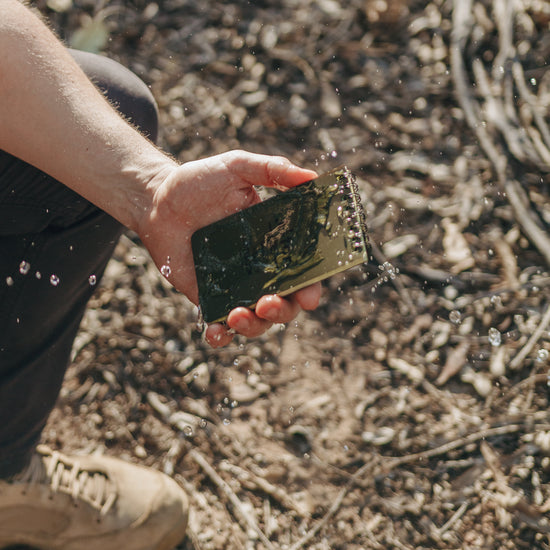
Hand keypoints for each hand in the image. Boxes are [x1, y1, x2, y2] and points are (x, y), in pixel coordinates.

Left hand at [137, 150, 320, 345]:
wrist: (156, 199)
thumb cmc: (200, 182)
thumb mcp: (236, 167)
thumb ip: (272, 169)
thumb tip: (311, 177)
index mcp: (276, 242)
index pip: (304, 271)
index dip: (312, 287)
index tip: (308, 295)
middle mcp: (261, 269)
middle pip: (285, 303)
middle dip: (282, 311)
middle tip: (267, 303)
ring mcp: (235, 287)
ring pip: (257, 321)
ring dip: (254, 326)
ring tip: (236, 316)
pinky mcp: (208, 298)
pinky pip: (219, 327)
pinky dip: (221, 337)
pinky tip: (215, 333)